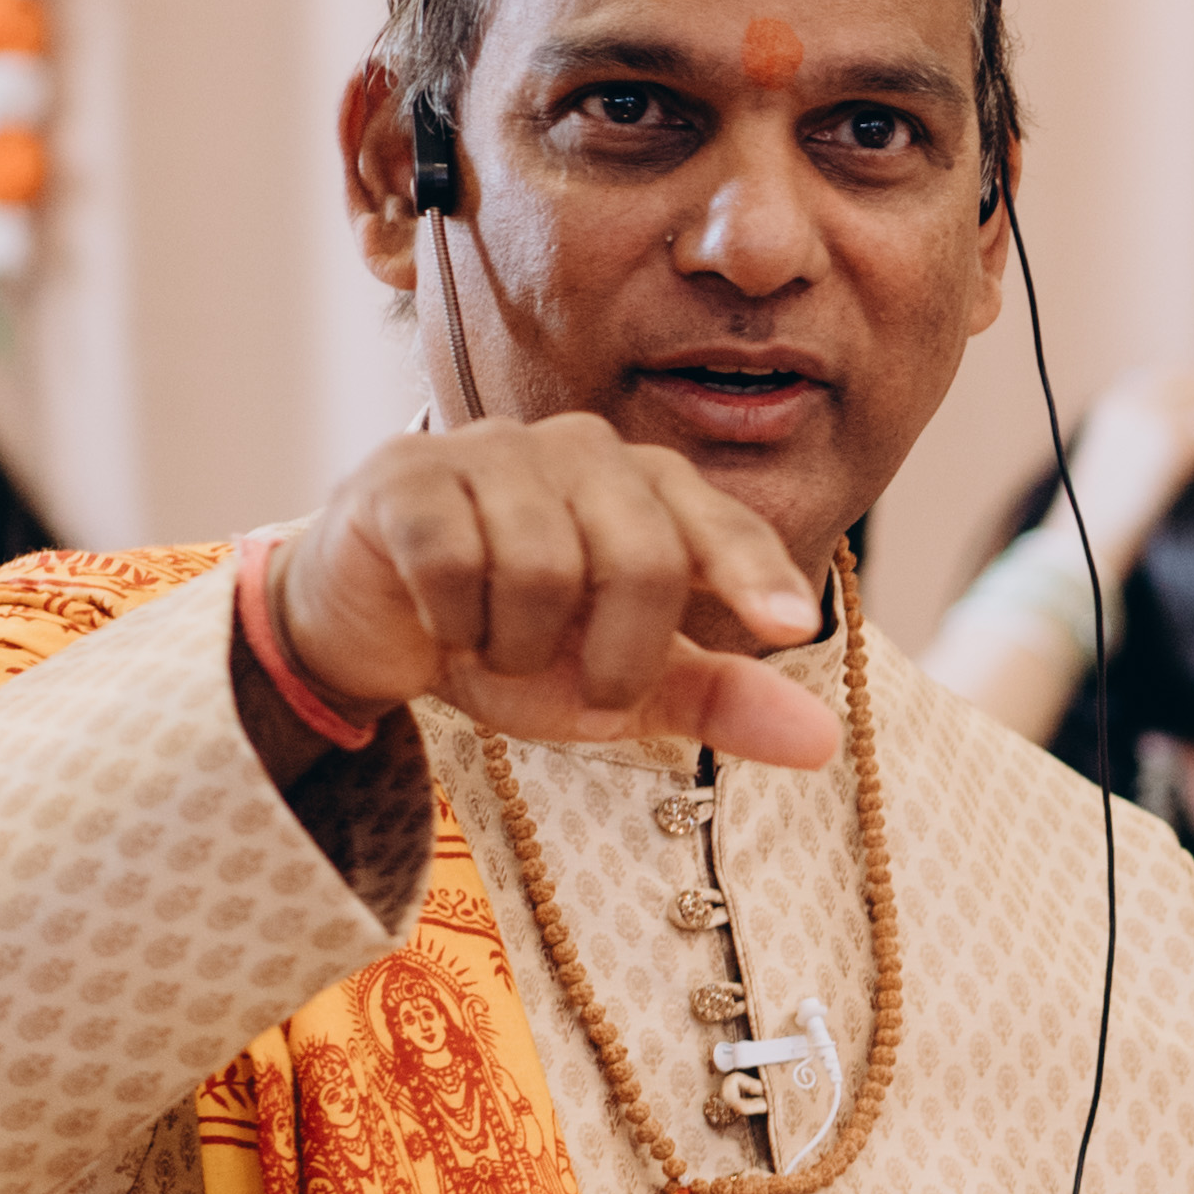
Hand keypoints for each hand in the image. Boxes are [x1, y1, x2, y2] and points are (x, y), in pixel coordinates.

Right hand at [279, 416, 834, 766]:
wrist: (371, 626)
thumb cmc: (514, 642)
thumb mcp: (622, 685)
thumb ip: (718, 701)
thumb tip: (822, 742)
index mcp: (651, 489)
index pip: (722, 528)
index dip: (759, 574)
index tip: (794, 627)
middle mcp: (583, 450)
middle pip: (643, 559)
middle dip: (621, 658)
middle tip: (587, 693)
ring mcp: (491, 451)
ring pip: (544, 568)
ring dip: (521, 649)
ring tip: (498, 648)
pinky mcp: (408, 475)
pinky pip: (454, 563)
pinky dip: (454, 625)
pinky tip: (441, 625)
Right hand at [1060, 368, 1193, 555]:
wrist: (1089, 535)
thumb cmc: (1100, 513)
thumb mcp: (1112, 461)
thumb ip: (1138, 438)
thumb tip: (1183, 437)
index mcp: (1113, 404)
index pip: (1161, 378)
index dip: (1192, 388)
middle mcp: (1132, 403)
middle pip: (1192, 384)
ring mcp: (1152, 417)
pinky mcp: (1173, 440)